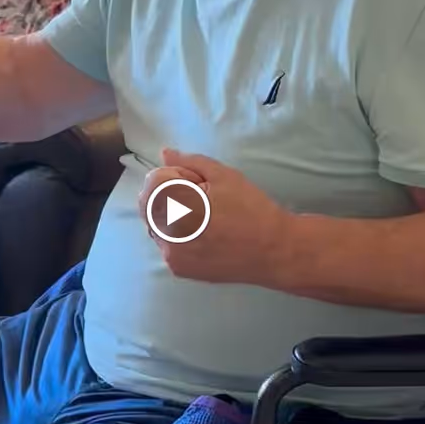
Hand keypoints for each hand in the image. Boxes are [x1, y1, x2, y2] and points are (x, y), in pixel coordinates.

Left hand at [139, 149, 291, 284]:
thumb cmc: (251, 210)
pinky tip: (204, 235)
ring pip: (157, 227)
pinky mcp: (179, 269)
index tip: (191, 182)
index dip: (168, 178)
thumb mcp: (224, 177)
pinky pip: (168, 246)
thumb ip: (190, 163)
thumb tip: (165, 154)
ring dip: (170, 218)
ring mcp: (171, 255)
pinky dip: (178, 237)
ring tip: (203, 219)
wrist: (273, 251)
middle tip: (198, 199)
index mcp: (176, 207)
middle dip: (167, 198)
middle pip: (151, 207)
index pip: (151, 186)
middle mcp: (168, 233)